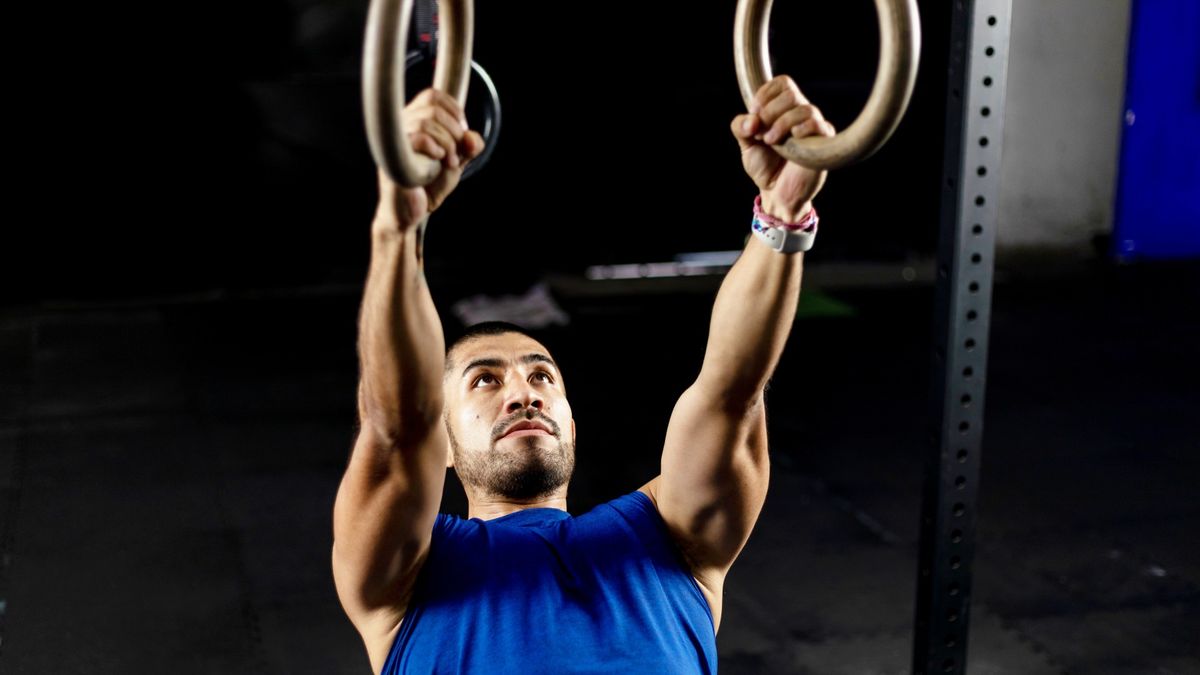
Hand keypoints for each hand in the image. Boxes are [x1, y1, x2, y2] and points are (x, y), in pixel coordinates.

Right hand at [375, 88, 485, 230]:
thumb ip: (469, 147)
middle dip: (454, 130)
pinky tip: (437, 161)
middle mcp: (401, 125)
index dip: (454, 110)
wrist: (411, 212)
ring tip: (448, 162)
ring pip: (427, 121)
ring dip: (447, 143)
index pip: (433, 96)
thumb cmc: (429, 185)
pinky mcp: (393, 156)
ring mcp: (394, 139)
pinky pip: (417, 137)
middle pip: (433, 106)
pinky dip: (435, 148)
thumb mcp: (457, 162)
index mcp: (414, 121)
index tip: (462, 133)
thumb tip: (471, 137)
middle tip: (456, 154)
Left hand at [731, 75, 834, 221]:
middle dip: (770, 111)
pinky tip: (792, 140)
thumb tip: (752, 119)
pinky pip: (818, 124)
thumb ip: (741, 127)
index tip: (754, 113)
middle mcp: (800, 114)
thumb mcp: (746, 145)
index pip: (782, 84)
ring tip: (770, 141)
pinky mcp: (823, 142)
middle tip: (760, 133)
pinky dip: (801, 128)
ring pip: (804, 108)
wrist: (776, 193)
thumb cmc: (765, 167)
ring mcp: (814, 127)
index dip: (765, 94)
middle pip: (791, 93)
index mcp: (783, 110)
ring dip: (782, 123)